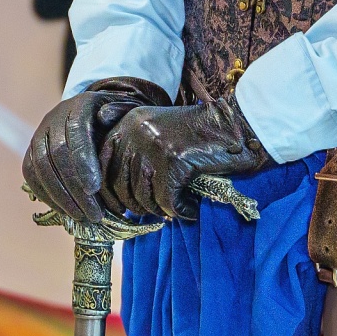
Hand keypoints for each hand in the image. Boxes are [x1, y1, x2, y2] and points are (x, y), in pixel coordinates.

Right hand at [23, 77, 170, 223]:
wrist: (95, 116)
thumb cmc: (116, 121)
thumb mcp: (125, 114)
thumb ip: (120, 116)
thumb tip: (104, 118)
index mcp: (80, 105)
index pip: (75, 132)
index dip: (82, 161)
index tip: (94, 188)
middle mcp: (54, 117)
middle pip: (57, 153)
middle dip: (75, 188)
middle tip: (94, 214)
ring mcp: (40, 134)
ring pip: (41, 166)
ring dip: (61, 197)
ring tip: (82, 217)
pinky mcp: (32, 151)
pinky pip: (32, 174)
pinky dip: (47, 195)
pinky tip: (66, 210)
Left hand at [101, 92, 271, 220]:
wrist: (236, 127)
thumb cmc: (197, 137)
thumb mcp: (154, 135)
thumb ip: (131, 157)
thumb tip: (110, 199)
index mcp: (126, 124)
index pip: (100, 168)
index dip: (107, 195)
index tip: (117, 211)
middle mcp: (135, 132)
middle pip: (119, 186)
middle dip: (136, 206)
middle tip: (156, 211)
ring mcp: (154, 146)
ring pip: (142, 198)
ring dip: (159, 210)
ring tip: (175, 207)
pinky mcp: (174, 161)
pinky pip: (167, 202)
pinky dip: (180, 210)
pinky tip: (191, 208)